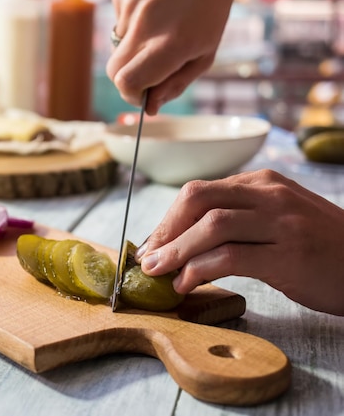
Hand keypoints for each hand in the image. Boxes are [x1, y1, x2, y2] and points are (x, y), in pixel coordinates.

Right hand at [106, 0, 232, 114]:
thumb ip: (175, 84)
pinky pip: (118, 22)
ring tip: (159, 26)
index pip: (127, 83)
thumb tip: (149, 108)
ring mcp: (130, 6)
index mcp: (171, 44)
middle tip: (149, 69)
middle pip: (114, 70)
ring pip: (116, 45)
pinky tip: (152, 10)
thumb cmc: (210, 11)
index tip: (144, 94)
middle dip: (128, 77)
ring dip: (133, 46)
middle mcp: (145, 24)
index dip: (132, 95)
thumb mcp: (204, 53)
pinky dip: (131, 25)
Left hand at [137, 169, 343, 315]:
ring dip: (176, 251)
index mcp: (263, 183)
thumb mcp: (276, 219)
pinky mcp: (289, 255)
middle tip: (149, 258)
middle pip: (198, 199)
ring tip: (158, 272)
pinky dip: (200, 270)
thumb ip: (236, 220)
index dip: (168, 219)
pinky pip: (230, 256)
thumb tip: (182, 240)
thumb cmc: (318, 247)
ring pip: (211, 226)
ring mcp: (281, 223)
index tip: (152, 244)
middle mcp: (270, 195)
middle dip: (165, 230)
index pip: (199, 191)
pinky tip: (187, 284)